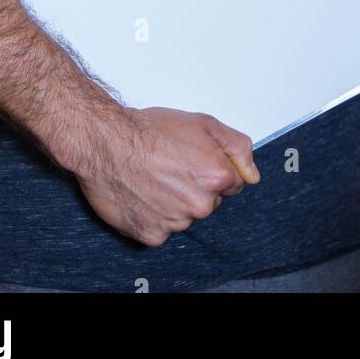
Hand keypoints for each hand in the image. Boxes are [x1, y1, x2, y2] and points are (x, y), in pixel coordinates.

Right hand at [73, 105, 259, 247]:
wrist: (106, 144)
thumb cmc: (149, 130)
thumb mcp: (203, 123)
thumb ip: (237, 146)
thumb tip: (253, 173)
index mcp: (216, 176)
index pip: (233, 183)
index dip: (214, 168)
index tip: (195, 160)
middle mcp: (199, 204)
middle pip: (210, 201)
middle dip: (196, 186)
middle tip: (171, 165)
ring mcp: (176, 223)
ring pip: (186, 216)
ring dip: (175, 202)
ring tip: (153, 178)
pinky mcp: (153, 236)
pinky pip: (163, 229)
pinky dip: (155, 215)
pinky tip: (143, 194)